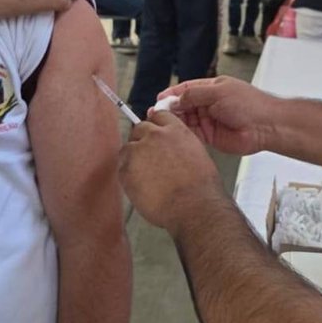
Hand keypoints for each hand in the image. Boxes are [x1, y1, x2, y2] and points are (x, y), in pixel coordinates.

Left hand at [119, 113, 221, 233]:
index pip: (158, 116)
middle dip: (142, 142)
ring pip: (127, 148)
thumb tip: (170, 148)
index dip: (155, 128)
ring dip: (133, 159)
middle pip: (139, 129)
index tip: (154, 137)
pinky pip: (121, 168)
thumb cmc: (200, 187)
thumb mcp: (196, 153)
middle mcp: (155, 135)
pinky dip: (128, 177)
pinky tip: (141, 187)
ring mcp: (139, 150)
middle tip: (148, 161)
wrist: (193, 206)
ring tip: (145, 178)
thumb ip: (179, 144)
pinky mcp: (126, 168)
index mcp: (175, 130)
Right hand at [150, 76, 278, 156]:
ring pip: (186, 121)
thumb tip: (175, 99)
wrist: (266, 126)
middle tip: (156, 114)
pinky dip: (182, 134)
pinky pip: (192, 135)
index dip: (172, 95)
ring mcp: (210, 121)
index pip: (186, 89)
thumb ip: (194, 95)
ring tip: (162, 124)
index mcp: (211, 89)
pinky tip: (174, 134)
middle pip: (183, 106)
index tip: (159, 100)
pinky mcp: (211, 137)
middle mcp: (209, 104)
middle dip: (170, 109)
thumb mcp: (218, 92)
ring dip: (174, 122)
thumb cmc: (250, 105)